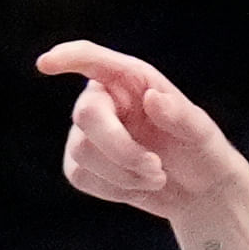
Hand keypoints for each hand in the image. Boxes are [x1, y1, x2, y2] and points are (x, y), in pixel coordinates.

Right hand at [36, 40, 245, 220]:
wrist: (199, 192)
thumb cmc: (202, 151)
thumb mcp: (201, 133)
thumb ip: (181, 116)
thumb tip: (153, 99)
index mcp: (131, 81)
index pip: (92, 60)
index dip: (68, 58)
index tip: (46, 63)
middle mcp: (104, 100)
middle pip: (87, 116)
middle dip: (121, 149)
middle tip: (157, 168)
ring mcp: (87, 133)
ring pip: (83, 152)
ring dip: (124, 174)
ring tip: (157, 177)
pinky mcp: (81, 164)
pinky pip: (81, 176)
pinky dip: (114, 189)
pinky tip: (139, 187)